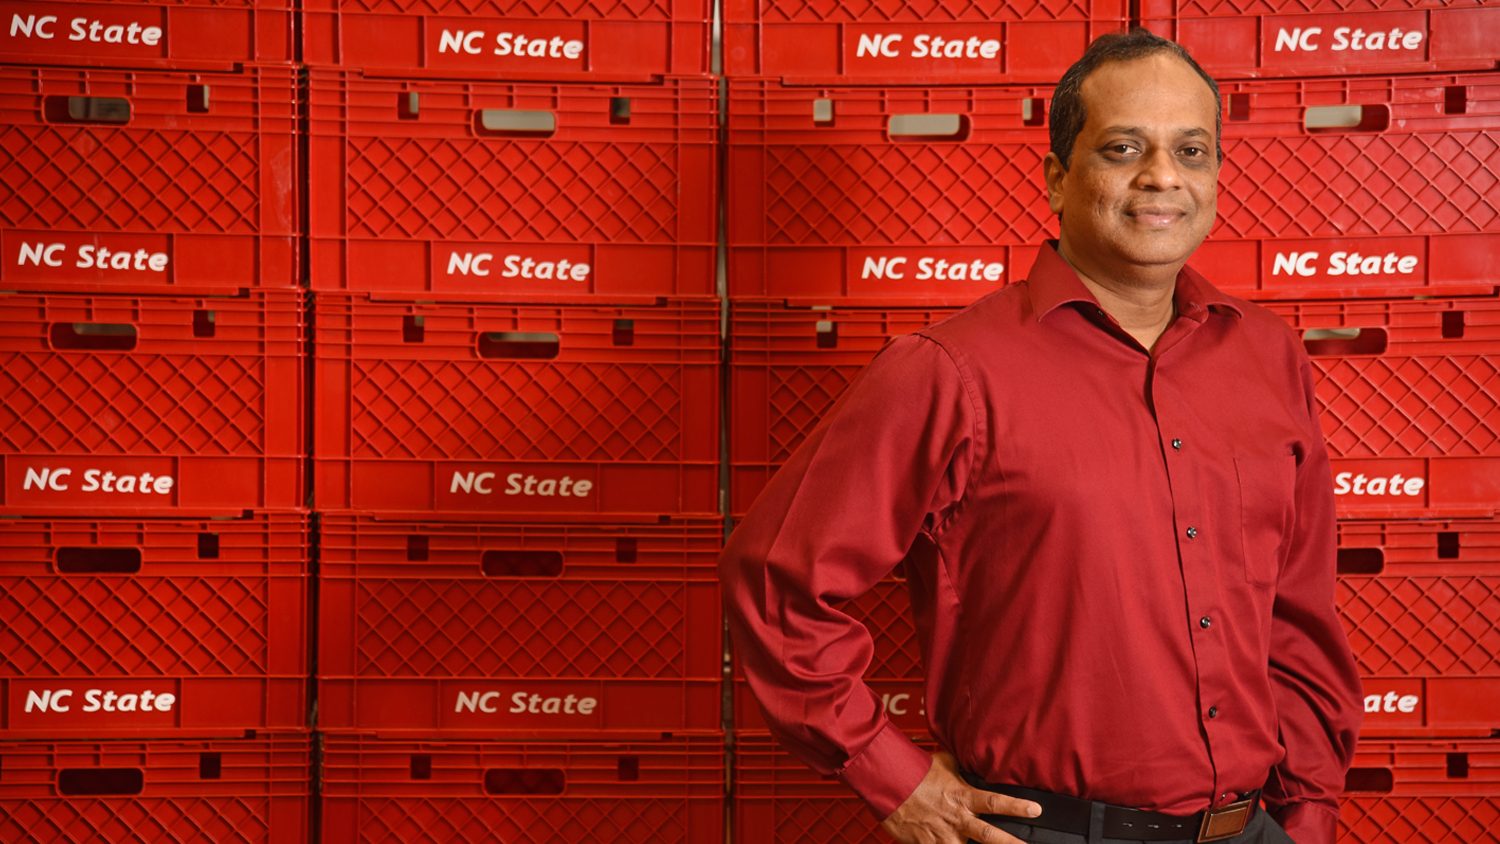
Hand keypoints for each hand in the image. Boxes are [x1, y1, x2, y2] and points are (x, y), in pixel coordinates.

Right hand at [879, 751, 1042, 843]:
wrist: (888, 784)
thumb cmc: (913, 771)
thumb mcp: (942, 764)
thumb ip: (959, 767)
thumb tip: (970, 760)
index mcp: (963, 796)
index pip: (996, 802)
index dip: (1017, 806)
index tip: (1036, 810)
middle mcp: (957, 818)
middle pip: (990, 836)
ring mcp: (943, 835)